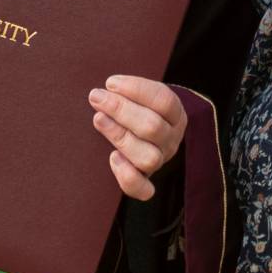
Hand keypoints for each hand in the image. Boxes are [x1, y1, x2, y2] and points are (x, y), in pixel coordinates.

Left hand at [91, 75, 184, 200]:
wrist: (144, 128)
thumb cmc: (137, 106)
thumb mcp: (140, 94)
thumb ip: (126, 90)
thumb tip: (104, 91)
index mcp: (175, 114)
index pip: (164, 101)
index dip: (136, 90)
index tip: (110, 83)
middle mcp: (171, 139)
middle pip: (153, 128)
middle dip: (120, 109)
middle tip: (96, 97)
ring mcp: (160, 160)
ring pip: (148, 157)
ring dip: (119, 136)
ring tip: (98, 118)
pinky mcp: (146, 179)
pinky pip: (143, 190)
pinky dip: (127, 176)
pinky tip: (112, 158)